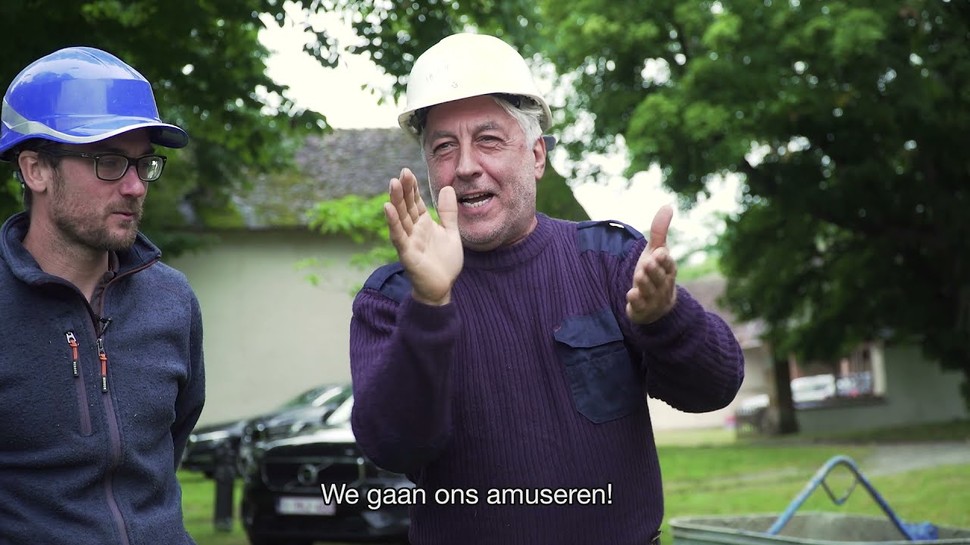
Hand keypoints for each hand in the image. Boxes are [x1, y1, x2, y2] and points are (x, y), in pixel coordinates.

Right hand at [384, 168, 462, 305]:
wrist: (442, 287)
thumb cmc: (444, 262)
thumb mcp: (451, 232)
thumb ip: (448, 212)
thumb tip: (446, 188)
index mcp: (423, 223)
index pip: (415, 201)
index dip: (412, 187)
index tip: (407, 171)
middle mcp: (413, 230)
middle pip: (406, 206)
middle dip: (403, 190)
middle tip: (401, 172)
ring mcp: (409, 241)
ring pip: (401, 218)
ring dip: (396, 201)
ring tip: (392, 183)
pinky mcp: (407, 253)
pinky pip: (399, 236)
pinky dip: (393, 223)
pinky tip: (388, 208)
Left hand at [626, 205, 677, 323]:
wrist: (655, 306)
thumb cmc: (656, 273)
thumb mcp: (656, 252)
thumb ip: (660, 231)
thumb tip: (667, 205)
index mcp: (668, 271)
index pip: (669, 265)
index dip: (665, 260)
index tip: (660, 252)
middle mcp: (662, 285)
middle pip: (659, 278)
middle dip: (654, 271)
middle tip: (648, 262)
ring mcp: (652, 299)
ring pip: (649, 291)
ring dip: (644, 283)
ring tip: (639, 275)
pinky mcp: (641, 309)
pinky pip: (639, 306)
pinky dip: (635, 301)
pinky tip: (630, 294)